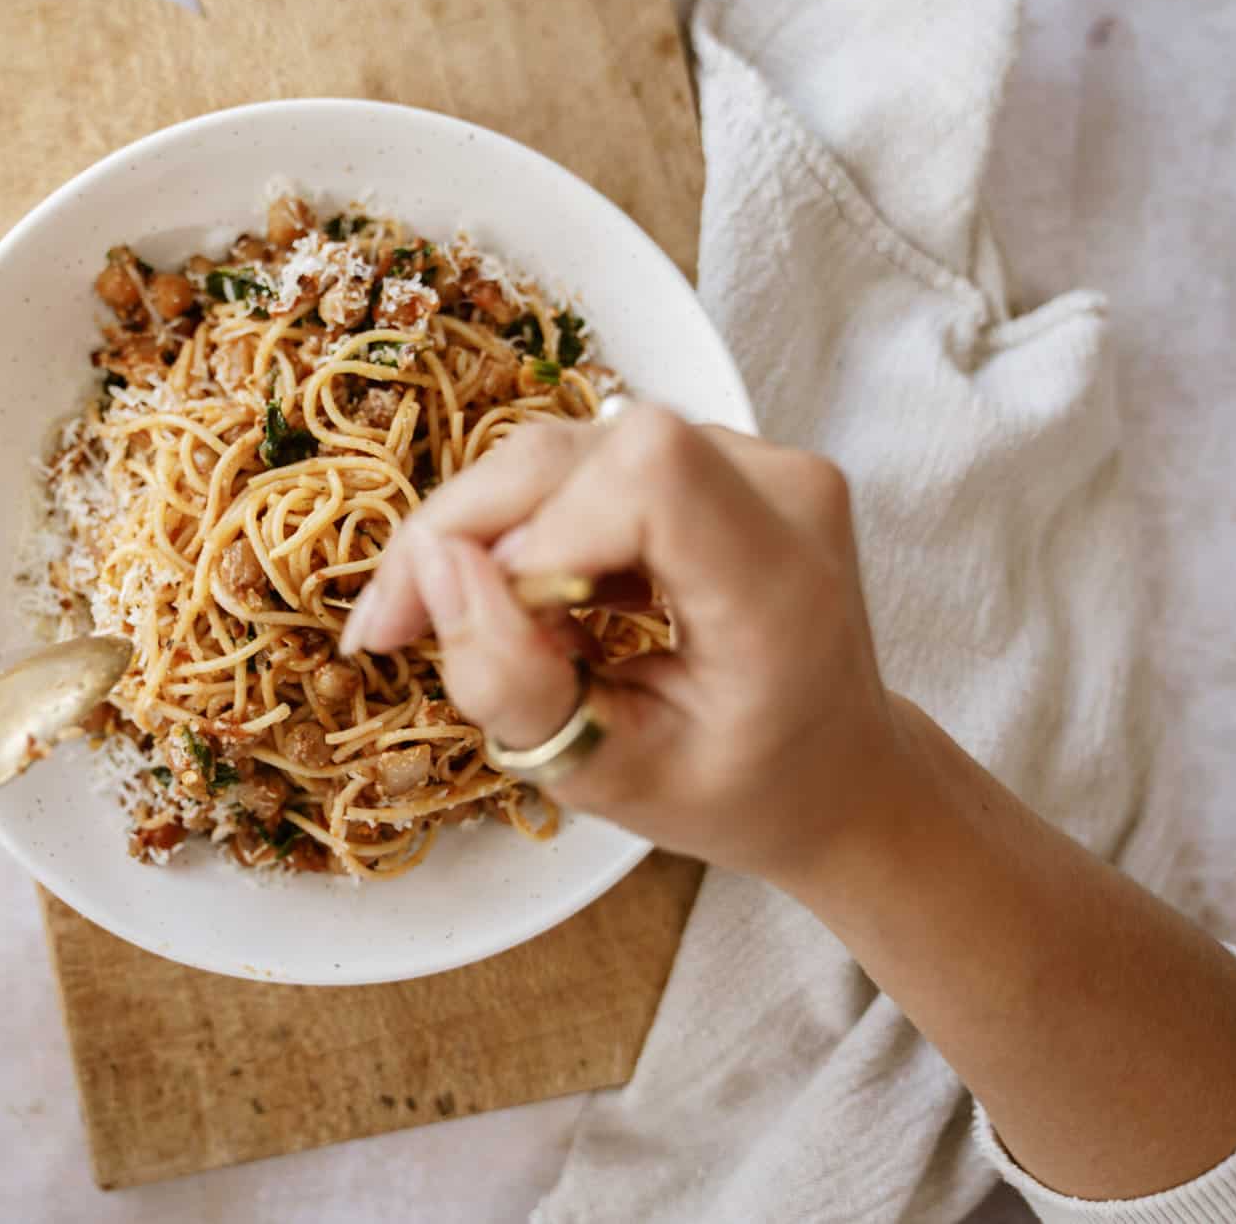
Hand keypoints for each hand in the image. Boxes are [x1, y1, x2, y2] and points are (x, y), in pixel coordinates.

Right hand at [341, 404, 906, 887]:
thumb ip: (514, 684)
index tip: (473, 620)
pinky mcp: (721, 450)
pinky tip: (526, 595)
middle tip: (397, 625)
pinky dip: (526, 520)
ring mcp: (756, 457)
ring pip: (563, 446)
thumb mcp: (607, 778)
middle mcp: (781, 492)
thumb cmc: (732, 789)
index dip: (534, 531)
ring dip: (487, 529)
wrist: (837, 769)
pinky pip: (585, 454)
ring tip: (473, 623)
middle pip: (574, 447)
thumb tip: (433, 568)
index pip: (645, 476)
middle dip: (464, 528)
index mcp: (779, 589)